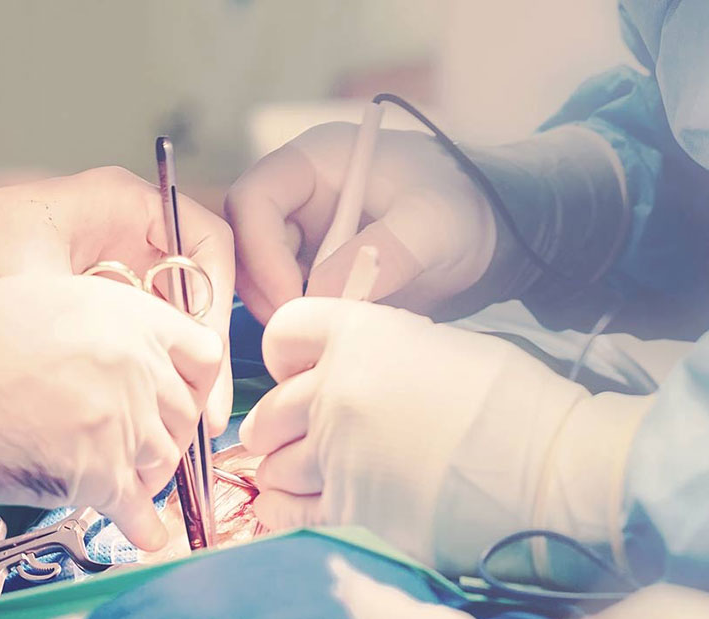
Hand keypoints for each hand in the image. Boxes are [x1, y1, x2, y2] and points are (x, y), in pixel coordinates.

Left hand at [0, 166, 234, 432]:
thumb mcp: (31, 283)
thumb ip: (91, 318)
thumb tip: (146, 368)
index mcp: (123, 204)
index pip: (207, 242)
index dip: (220, 300)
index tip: (209, 356)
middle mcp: (131, 233)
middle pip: (198, 290)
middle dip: (205, 353)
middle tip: (207, 417)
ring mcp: (118, 268)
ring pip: (175, 321)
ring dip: (181, 372)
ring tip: (184, 431)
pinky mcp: (101, 302)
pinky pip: (144, 338)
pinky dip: (151, 377)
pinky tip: (148, 419)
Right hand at [0, 274, 223, 549]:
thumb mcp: (50, 297)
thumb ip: (109, 321)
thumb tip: (137, 348)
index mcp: (128, 317)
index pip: (204, 353)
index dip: (199, 381)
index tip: (187, 398)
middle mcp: (134, 366)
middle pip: (186, 413)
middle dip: (170, 432)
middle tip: (146, 444)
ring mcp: (120, 421)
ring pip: (165, 460)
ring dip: (151, 475)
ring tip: (126, 479)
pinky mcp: (97, 473)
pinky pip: (138, 509)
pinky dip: (144, 526)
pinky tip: (146, 533)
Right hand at [225, 124, 495, 322]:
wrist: (493, 237)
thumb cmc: (467, 209)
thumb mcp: (434, 225)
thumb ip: (383, 253)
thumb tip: (323, 293)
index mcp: (316, 161)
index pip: (253, 199)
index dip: (260, 252)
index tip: (293, 299)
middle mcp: (299, 195)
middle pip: (246, 243)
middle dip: (265, 289)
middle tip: (300, 331)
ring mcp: (304, 233)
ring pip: (259, 276)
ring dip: (279, 310)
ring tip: (321, 336)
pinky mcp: (314, 268)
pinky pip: (285, 296)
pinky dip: (297, 320)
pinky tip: (327, 336)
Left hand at [240, 297, 647, 578]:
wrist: (555, 471)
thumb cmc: (514, 402)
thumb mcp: (438, 346)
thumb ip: (374, 352)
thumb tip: (341, 371)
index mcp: (360, 336)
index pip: (283, 329)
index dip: (284, 353)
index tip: (294, 372)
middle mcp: (336, 390)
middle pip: (269, 410)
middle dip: (273, 427)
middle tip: (285, 439)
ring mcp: (337, 454)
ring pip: (273, 466)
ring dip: (281, 474)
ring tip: (297, 479)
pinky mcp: (349, 513)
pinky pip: (289, 514)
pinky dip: (283, 513)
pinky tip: (289, 511)